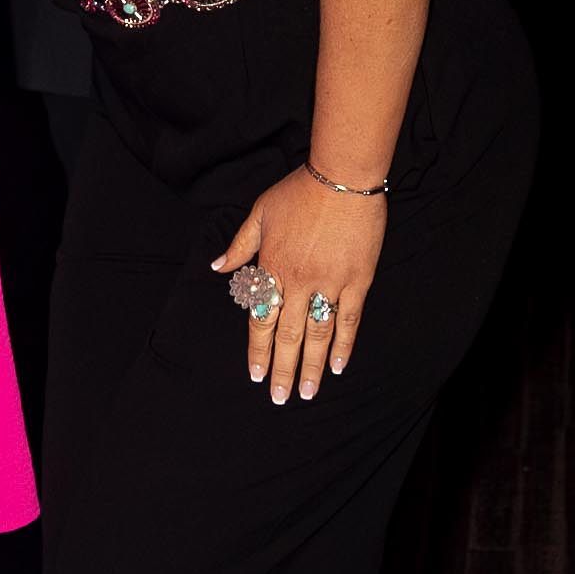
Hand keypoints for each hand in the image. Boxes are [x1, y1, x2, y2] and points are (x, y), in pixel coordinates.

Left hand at [213, 166, 387, 402]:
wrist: (341, 175)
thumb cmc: (299, 190)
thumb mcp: (259, 213)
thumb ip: (240, 245)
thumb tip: (217, 267)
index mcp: (271, 267)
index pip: (260, 319)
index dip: (257, 350)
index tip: (254, 374)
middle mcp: (297, 281)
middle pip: (287, 335)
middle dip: (281, 369)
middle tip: (279, 397)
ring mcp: (328, 283)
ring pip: (317, 334)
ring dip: (312, 367)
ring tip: (309, 393)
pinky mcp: (357, 280)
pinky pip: (349, 319)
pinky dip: (344, 344)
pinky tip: (340, 366)